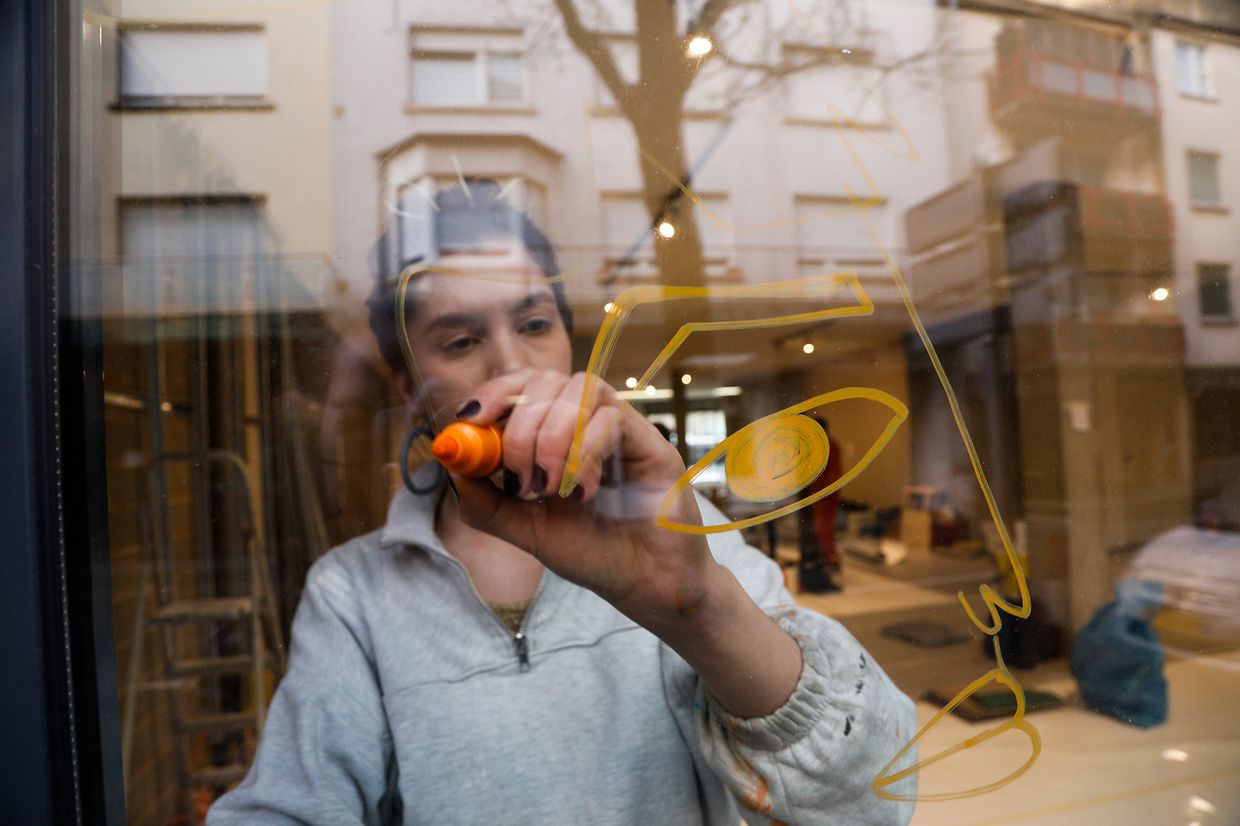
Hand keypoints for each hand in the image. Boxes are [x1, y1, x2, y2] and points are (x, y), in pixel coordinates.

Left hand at [449, 369, 718, 625]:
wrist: (644, 583)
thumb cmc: (591, 553)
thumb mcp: (525, 530)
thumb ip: (485, 501)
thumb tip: (452, 460)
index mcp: (552, 434)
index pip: (520, 386)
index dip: (493, 392)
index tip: (470, 418)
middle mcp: (585, 422)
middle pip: (544, 380)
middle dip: (520, 427)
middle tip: (522, 478)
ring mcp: (617, 427)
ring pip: (577, 389)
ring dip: (552, 436)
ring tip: (552, 487)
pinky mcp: (647, 439)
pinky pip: (610, 416)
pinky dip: (585, 449)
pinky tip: (584, 491)